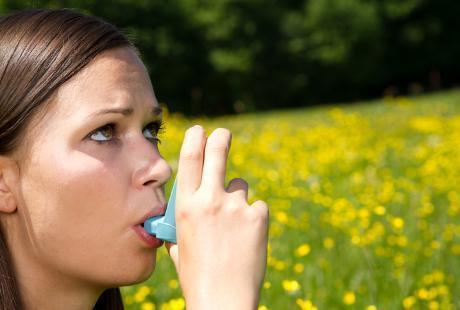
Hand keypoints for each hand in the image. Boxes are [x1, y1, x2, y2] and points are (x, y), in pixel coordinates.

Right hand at [166, 125, 268, 309]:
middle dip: (221, 138)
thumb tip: (183, 215)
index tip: (200, 130)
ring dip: (238, 198)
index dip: (195, 139)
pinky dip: (253, 218)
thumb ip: (181, 226)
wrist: (223, 300)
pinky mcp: (258, 216)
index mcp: (186, 206)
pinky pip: (257, 208)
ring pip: (241, 186)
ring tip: (235, 226)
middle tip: (223, 133)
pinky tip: (248, 239)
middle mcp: (209, 200)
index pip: (190, 159)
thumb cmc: (197, 276)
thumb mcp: (179, 247)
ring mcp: (235, 206)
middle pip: (218, 152)